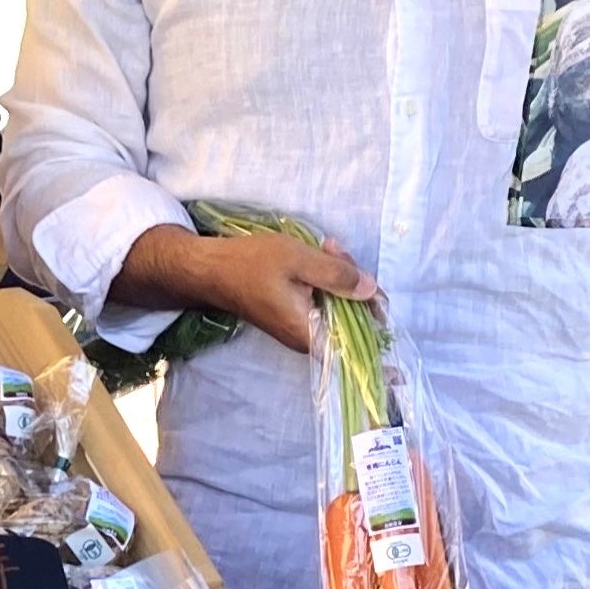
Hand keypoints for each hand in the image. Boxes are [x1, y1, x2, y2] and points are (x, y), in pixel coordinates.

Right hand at [123, 224, 375, 351]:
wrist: (209, 269)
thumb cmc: (250, 264)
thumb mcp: (299, 260)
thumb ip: (338, 275)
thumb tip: (372, 290)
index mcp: (310, 334)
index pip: (358, 342)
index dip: (375, 318)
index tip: (379, 292)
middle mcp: (308, 340)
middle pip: (350, 318)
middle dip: (353, 282)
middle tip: (336, 249)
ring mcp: (300, 329)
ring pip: (336, 306)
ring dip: (338, 276)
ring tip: (327, 246)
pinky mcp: (294, 317)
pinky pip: (322, 302)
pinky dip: (324, 279)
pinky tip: (320, 255)